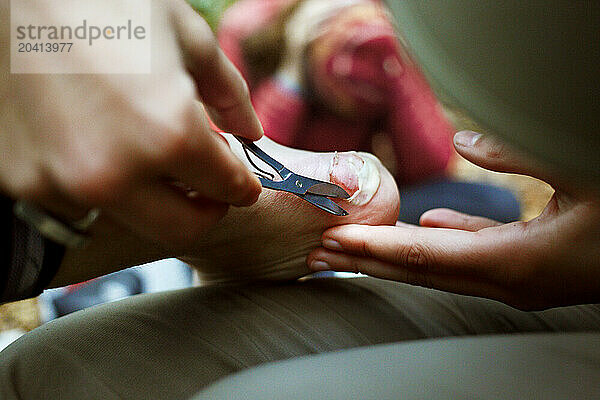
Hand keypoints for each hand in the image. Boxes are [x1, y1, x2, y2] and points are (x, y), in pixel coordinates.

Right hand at [0, 0, 262, 252]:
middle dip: (204, 209)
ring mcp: (62, 183)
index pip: (226, 187)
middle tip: (206, 188)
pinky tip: (94, 138)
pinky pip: (78, 200)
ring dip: (148, 193)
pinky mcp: (21, 182)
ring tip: (144, 146)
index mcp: (168, 133)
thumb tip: (250, 132)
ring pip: (129, 216)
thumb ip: (228, 92)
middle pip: (182, 228)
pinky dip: (98, 181)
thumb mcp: (183, 33)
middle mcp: (115, 172)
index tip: (243, 186)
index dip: (242, 187)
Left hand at [308, 131, 599, 309]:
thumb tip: (470, 137)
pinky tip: (423, 230)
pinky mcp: (528, 271)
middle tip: (319, 251)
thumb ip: (520, 153)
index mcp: (514, 261)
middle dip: (367, 262)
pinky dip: (438, 246)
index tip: (330, 243)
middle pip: (419, 272)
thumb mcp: (581, 169)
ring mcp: (518, 281)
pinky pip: (470, 259)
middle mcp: (507, 280)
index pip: (420, 258)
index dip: (371, 251)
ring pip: (439, 269)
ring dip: (392, 257)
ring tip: (352, 247)